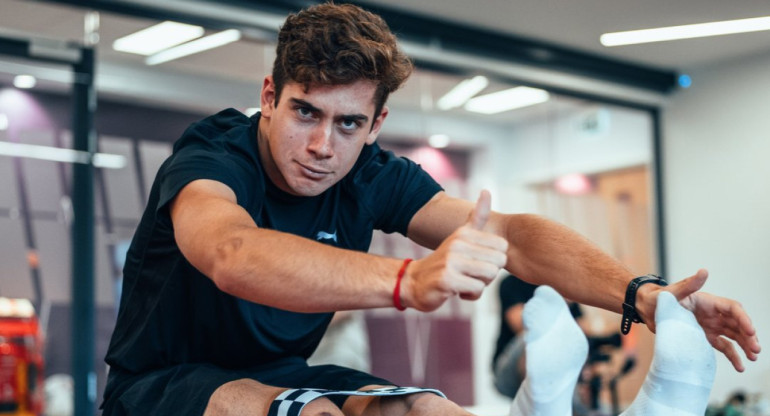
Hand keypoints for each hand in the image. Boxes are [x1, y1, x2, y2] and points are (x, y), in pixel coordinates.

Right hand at [403, 190, 507, 310]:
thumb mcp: (460, 236)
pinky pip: (476, 289)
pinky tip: (458, 291)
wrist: (413, 281)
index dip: (494, 260)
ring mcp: (451, 261)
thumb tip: (487, 191)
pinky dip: (471, 294)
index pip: (502, 248)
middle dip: (489, 274)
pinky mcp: (446, 280)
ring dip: (480, 285)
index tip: (477, 262)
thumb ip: (476, 217)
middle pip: (498, 263)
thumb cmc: (444, 262)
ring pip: (489, 275)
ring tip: (464, 282)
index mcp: (464, 233)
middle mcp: (458, 243)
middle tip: (471, 274)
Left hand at [640, 269, 760, 370]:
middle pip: (737, 324)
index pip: (732, 309)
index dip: (743, 319)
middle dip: (748, 336)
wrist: (646, 310)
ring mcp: (710, 326)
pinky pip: (723, 347)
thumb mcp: (673, 292)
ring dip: (745, 346)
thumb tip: (703, 272)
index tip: (750, 331)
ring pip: (733, 336)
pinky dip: (732, 356)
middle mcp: (712, 314)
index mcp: (708, 301)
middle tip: (755, 349)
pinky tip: (740, 366)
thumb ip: (689, 284)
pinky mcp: (704, 338)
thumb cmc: (659, 298)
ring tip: (753, 357)